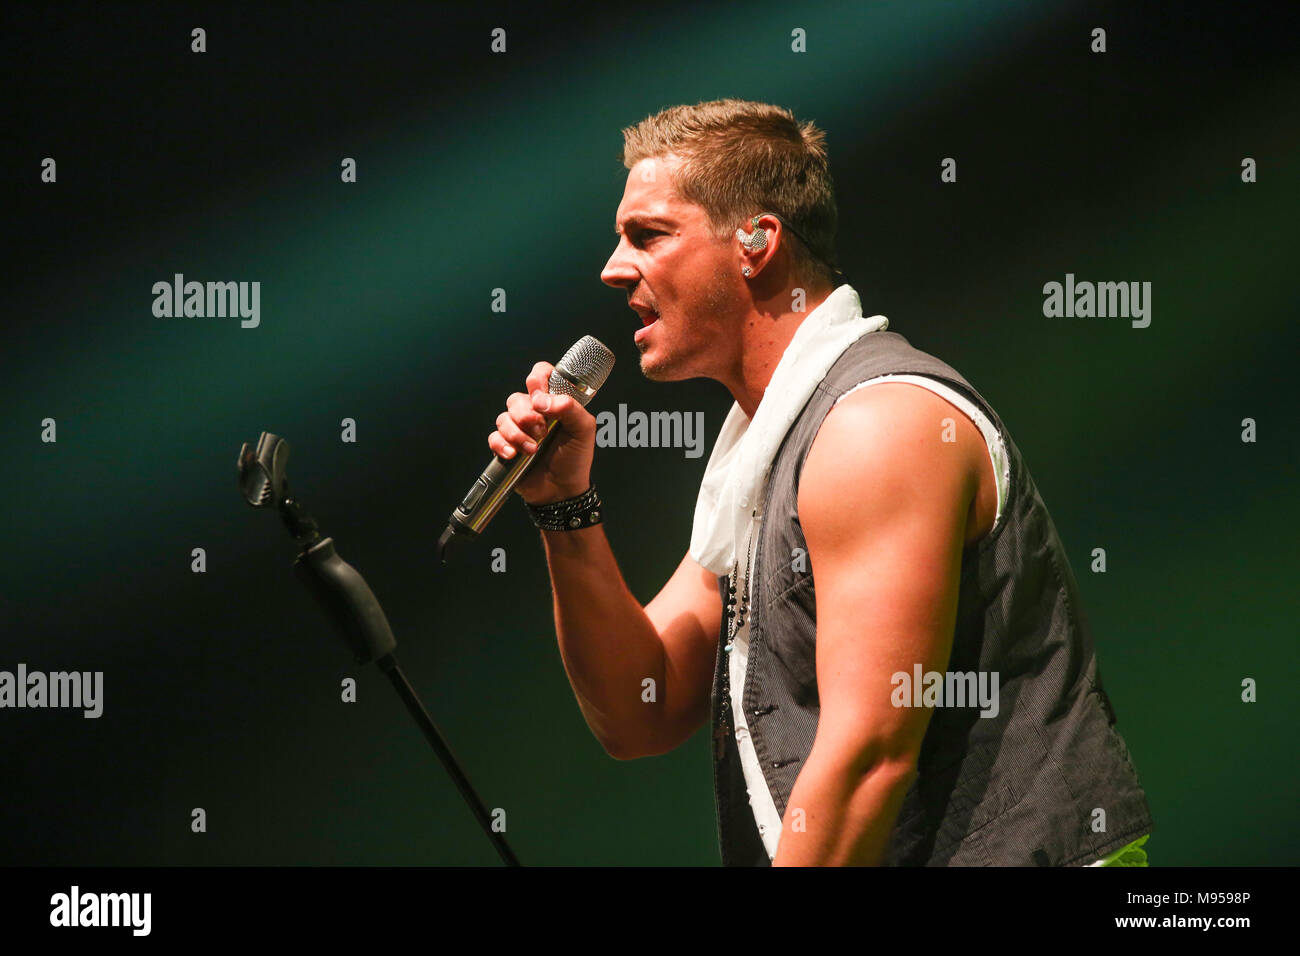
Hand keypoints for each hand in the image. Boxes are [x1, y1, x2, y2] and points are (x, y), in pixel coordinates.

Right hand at [488, 361, 596, 504]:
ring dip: (518, 434)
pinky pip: (494, 437)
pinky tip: (515, 455)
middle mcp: (533, 413)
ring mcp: (518, 430)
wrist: (563, 490)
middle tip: (542, 432)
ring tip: (533, 450)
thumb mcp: (584, 430)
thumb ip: (570, 408)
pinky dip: (503, 445)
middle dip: (527, 415)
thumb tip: (542, 400)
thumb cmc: (575, 458)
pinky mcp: (505, 446)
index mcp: (552, 403)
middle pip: (516, 398)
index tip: (540, 397)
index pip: (540, 375)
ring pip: (504, 418)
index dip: (537, 380)